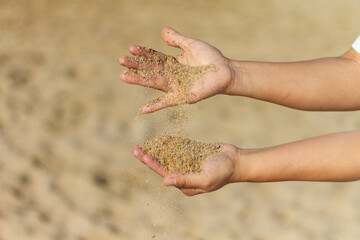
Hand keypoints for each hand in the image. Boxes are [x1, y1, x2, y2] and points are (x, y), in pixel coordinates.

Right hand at [118, 27, 233, 113]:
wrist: (225, 71)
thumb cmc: (210, 58)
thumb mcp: (191, 45)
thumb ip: (177, 40)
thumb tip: (162, 31)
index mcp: (173, 63)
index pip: (154, 57)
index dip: (143, 53)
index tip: (130, 48)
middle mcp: (171, 75)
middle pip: (150, 70)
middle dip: (136, 66)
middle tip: (120, 61)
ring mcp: (175, 87)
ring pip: (154, 83)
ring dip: (139, 81)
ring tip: (123, 76)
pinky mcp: (182, 97)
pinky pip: (166, 103)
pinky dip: (154, 106)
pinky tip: (141, 110)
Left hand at [132, 144, 239, 195]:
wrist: (237, 161)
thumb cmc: (223, 172)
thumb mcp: (204, 179)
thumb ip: (185, 180)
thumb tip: (164, 181)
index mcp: (185, 184)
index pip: (164, 173)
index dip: (151, 163)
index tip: (140, 154)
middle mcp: (184, 174)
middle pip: (162, 165)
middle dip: (149, 157)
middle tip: (135, 148)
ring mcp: (188, 163)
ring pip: (168, 157)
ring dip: (156, 150)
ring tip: (144, 144)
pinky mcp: (192, 153)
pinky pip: (178, 149)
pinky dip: (169, 145)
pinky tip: (159, 140)